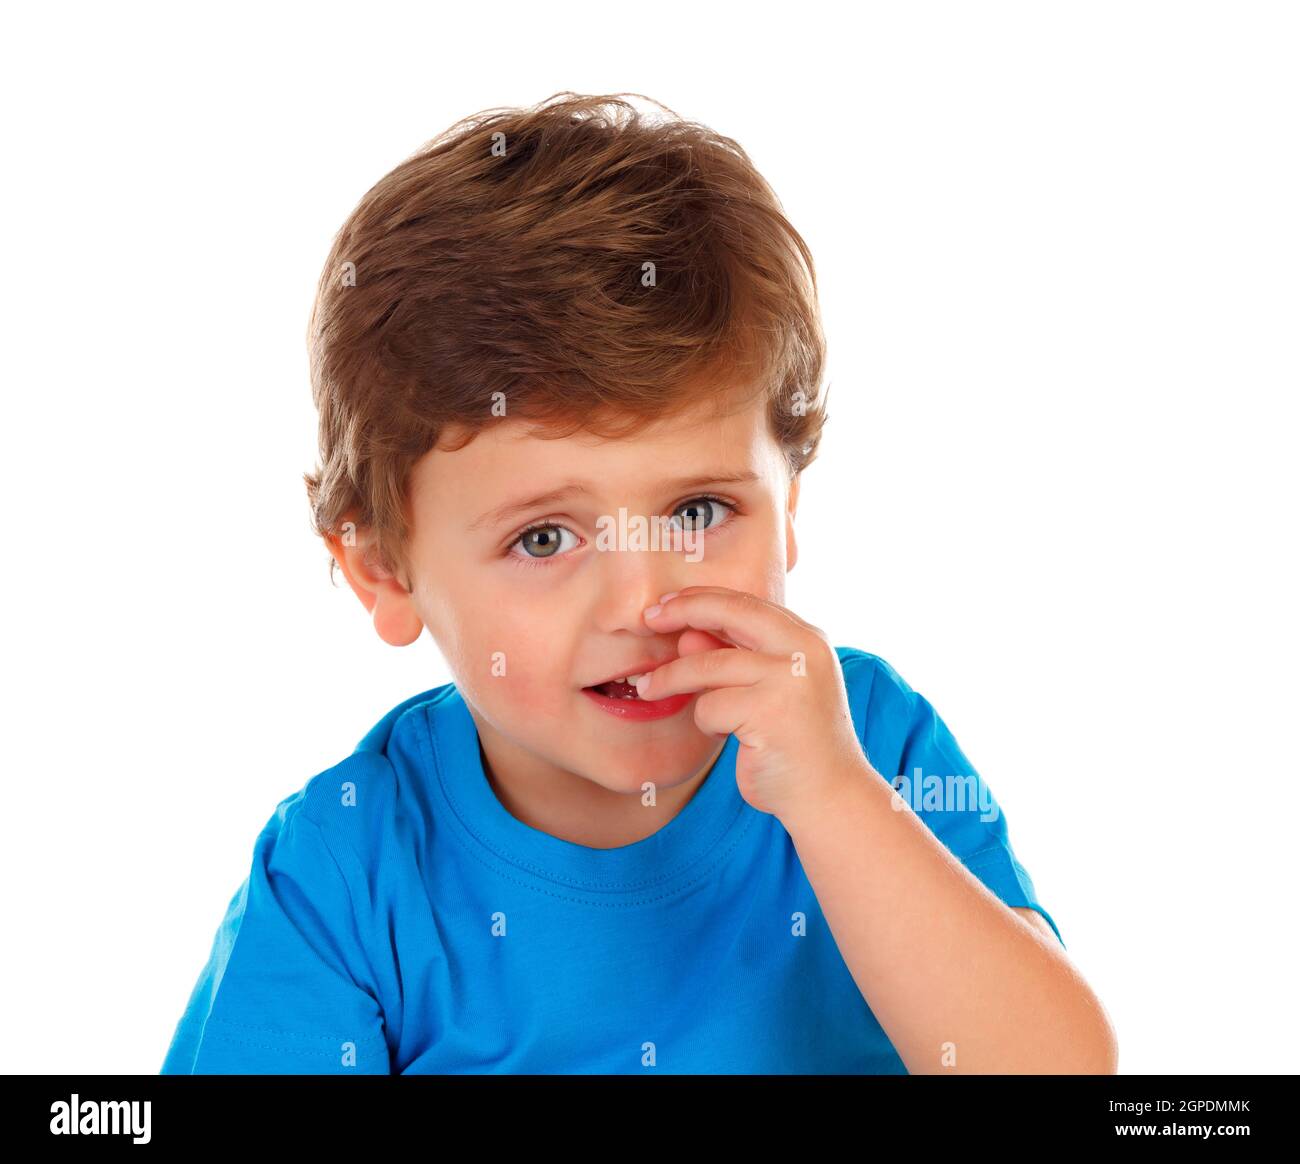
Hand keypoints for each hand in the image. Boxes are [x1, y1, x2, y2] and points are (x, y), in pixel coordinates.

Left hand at [639, 585, 872, 823]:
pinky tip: (726, 735)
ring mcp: (789, 679)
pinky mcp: (769, 713)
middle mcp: (803, 650)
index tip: (666, 604)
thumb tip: (685, 635)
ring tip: (647, 689)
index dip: (701, 598)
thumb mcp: (766, 690)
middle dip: (682, 611)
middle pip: (729, 613)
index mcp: (806, 639)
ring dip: (670, 678)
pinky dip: (707, 722)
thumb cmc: (795, 743)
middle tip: (649, 619)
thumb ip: (733, 659)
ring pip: (707, 665)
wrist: (829, 795)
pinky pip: (710, 707)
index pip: (746, 602)